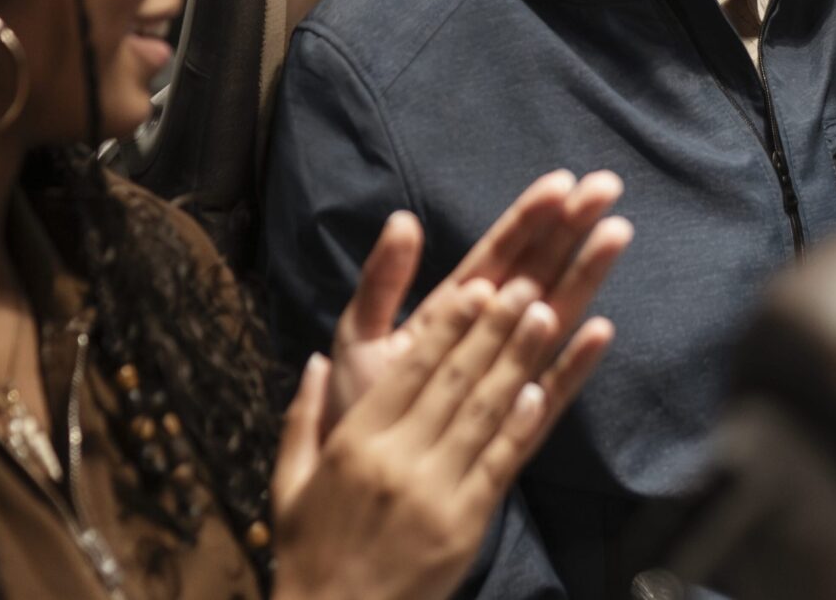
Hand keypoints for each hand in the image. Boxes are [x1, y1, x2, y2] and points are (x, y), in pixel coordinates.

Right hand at [272, 278, 611, 599]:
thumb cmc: (309, 554)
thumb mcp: (290, 483)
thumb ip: (300, 418)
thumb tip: (313, 362)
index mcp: (355, 442)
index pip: (410, 369)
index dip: (448, 325)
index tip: (477, 285)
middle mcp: (397, 458)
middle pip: (454, 379)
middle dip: (492, 326)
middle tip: (526, 280)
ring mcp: (435, 491)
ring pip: (483, 411)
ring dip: (517, 359)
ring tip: (545, 313)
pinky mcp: (465, 524)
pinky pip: (499, 463)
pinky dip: (522, 422)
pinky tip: (543, 388)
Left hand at [328, 172, 629, 429]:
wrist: (353, 487)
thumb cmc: (356, 409)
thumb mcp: (359, 336)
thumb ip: (382, 281)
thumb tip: (402, 220)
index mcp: (451, 310)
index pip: (497, 252)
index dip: (528, 217)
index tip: (563, 181)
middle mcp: (486, 337)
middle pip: (536, 271)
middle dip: (570, 229)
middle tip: (608, 187)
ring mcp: (503, 376)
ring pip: (552, 316)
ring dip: (583, 276)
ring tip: (616, 235)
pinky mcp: (511, 424)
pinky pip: (548, 389)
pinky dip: (573, 361)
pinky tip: (600, 331)